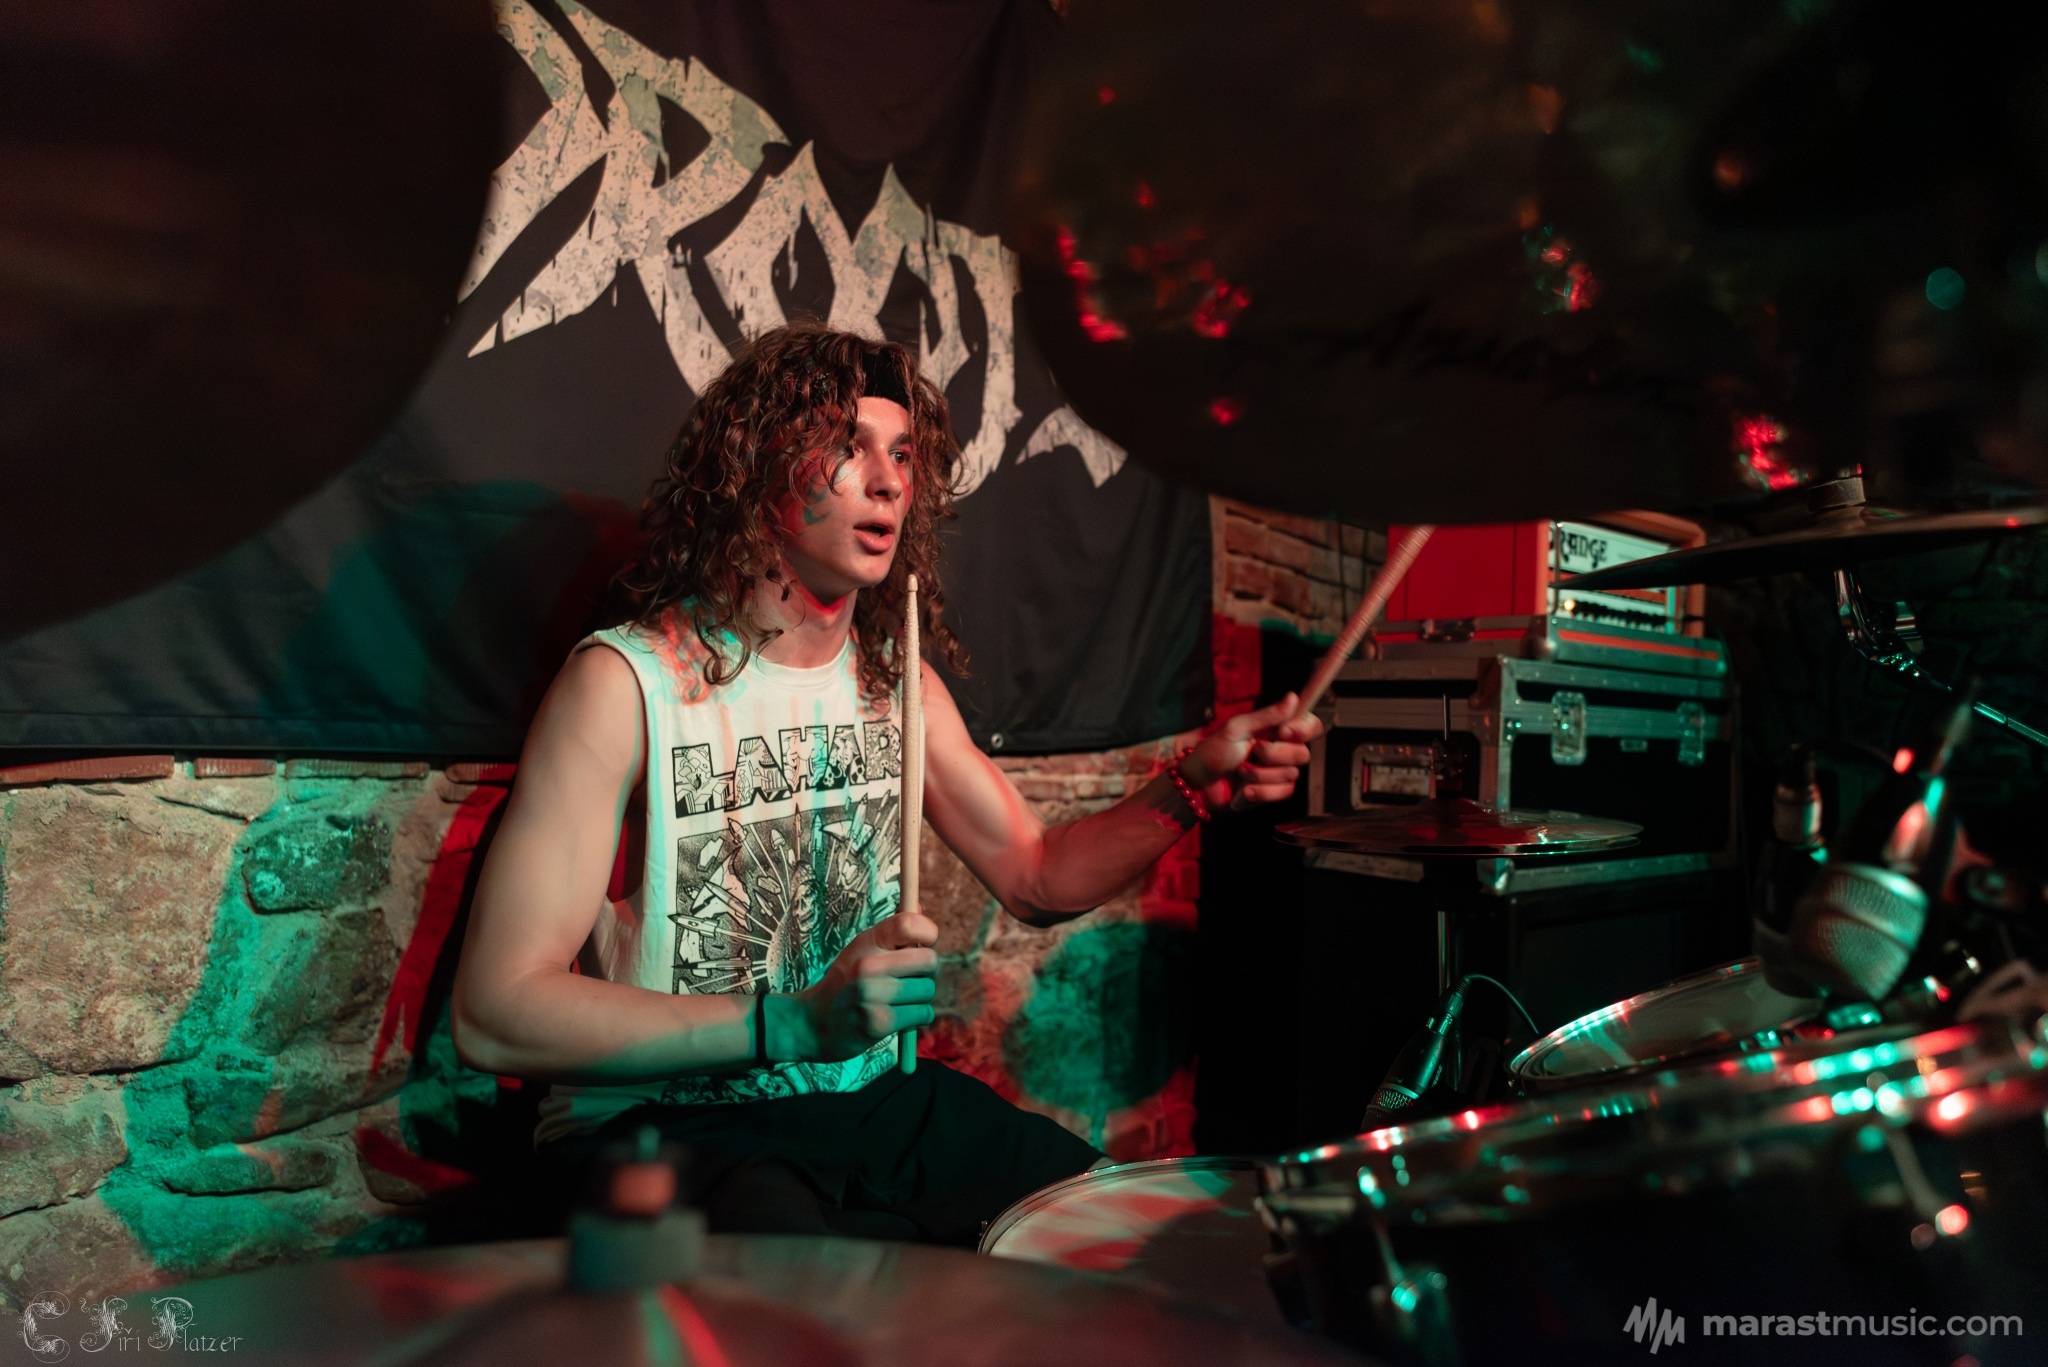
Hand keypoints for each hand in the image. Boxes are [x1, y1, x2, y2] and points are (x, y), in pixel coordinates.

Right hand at [788, 909, 937, 1060]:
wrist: (815, 1022)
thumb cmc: (847, 982)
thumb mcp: (862, 949)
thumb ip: (892, 932)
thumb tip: (920, 907)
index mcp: (866, 942)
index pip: (909, 924)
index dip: (928, 933)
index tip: (925, 944)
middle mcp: (868, 965)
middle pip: (929, 960)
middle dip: (926, 971)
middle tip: (910, 977)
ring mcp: (874, 995)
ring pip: (928, 990)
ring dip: (920, 997)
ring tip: (898, 1000)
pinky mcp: (880, 1023)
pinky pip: (923, 1014)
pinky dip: (917, 1016)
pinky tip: (898, 1016)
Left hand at [1179, 692, 1324, 813]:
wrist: (1199, 783)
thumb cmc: (1214, 751)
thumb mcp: (1237, 728)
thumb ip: (1267, 716)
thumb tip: (1293, 697)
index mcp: (1276, 731)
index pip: (1311, 726)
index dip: (1304, 729)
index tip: (1283, 731)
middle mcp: (1282, 750)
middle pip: (1303, 754)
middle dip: (1273, 755)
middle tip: (1252, 752)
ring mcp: (1278, 772)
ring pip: (1291, 775)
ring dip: (1260, 775)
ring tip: (1240, 772)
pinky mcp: (1272, 792)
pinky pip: (1283, 793)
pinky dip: (1260, 792)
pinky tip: (1243, 790)